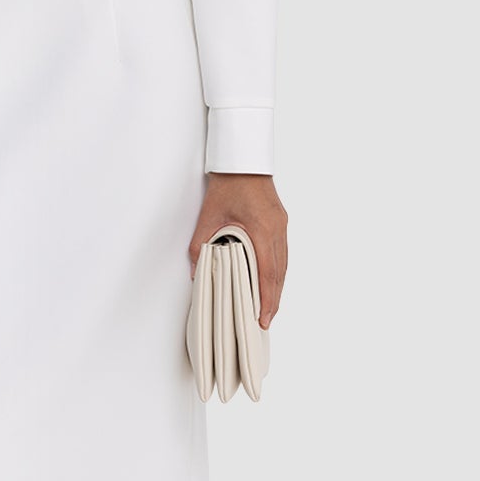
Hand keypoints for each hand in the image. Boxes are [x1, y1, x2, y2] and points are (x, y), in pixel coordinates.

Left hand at [188, 172, 286, 327]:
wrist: (242, 159)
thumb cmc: (228, 183)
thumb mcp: (208, 216)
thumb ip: (200, 245)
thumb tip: (196, 270)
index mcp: (262, 230)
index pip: (267, 273)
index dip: (265, 299)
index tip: (262, 318)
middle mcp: (276, 229)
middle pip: (279, 274)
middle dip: (272, 300)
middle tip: (264, 321)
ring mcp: (281, 225)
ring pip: (283, 265)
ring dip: (276, 287)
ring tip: (267, 307)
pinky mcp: (280, 222)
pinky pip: (282, 253)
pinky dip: (277, 271)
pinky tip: (270, 282)